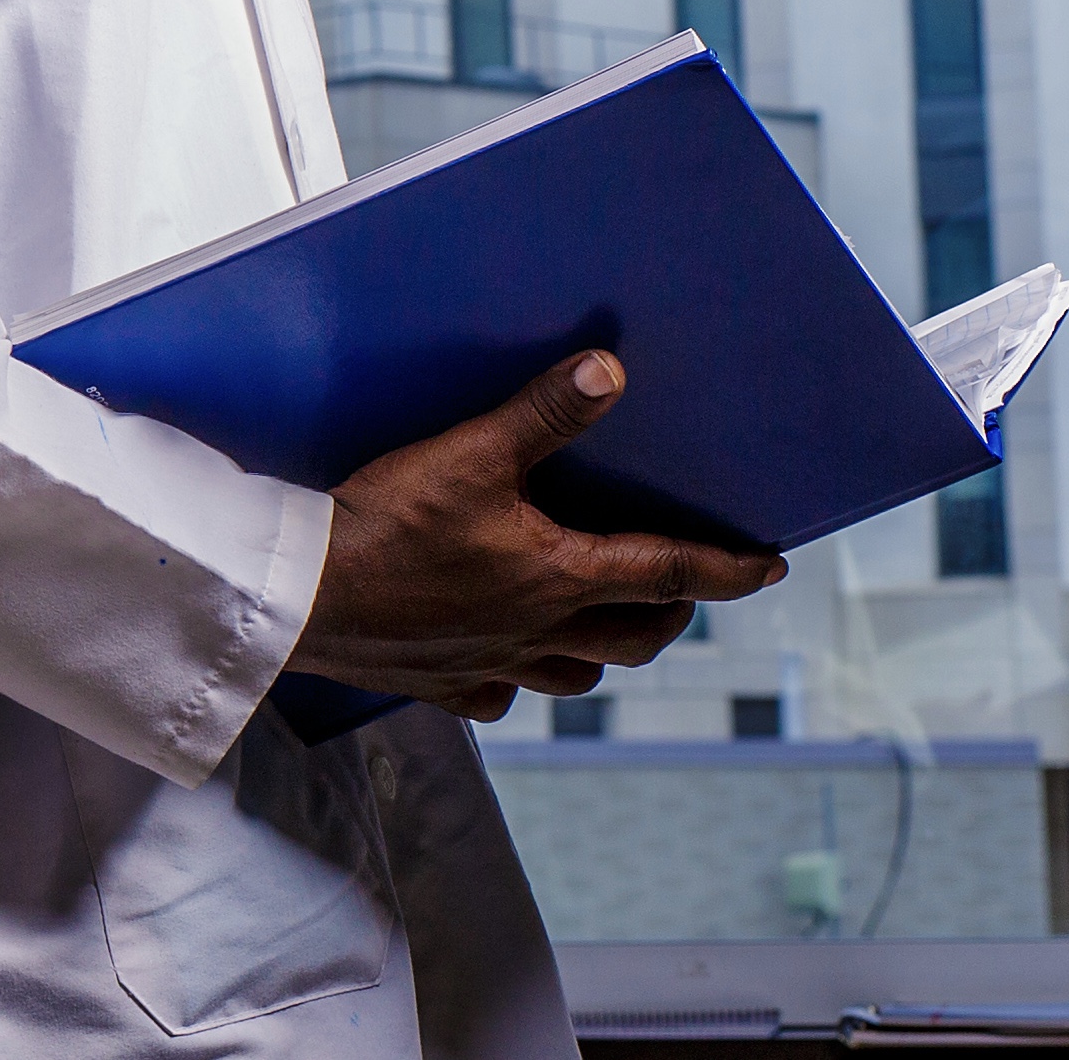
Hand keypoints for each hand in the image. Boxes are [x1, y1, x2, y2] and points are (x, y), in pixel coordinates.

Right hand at [286, 351, 789, 721]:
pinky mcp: (441, 683)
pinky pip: (499, 697)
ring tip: (602, 625)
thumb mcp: (467, 454)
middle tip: (684, 592)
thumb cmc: (383, 526)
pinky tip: (502, 662)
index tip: (769, 566)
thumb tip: (608, 371)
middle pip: (637, 638)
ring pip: (577, 676)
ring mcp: (491, 664)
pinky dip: (515, 682)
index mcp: (558, 575)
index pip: (670, 573)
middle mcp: (538, 630)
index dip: (729, 569)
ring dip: (603, 651)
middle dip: (673, 615)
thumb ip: (542, 414)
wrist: (299, 596)